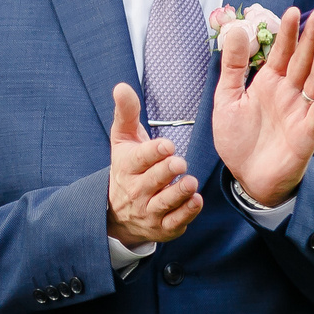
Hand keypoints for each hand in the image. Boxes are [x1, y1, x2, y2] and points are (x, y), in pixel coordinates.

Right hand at [106, 83, 202, 244]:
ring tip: (190, 182)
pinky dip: (186, 213)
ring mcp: (149, 211)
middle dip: (167, 171)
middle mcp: (136, 190)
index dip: (154, 152)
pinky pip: (175, 222)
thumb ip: (126, 112)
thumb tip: (121, 86)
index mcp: (127, 167)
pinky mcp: (163, 227)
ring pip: (165, 203)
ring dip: (178, 193)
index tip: (167, 145)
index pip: (140, 159)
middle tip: (180, 162)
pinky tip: (196, 200)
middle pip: (153, 180)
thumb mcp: (123, 139)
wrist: (116, 211)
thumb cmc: (127, 167)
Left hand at [211, 6, 313, 206]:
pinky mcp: (308, 131)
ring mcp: (300, 111)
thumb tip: (237, 31)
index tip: (292, 11)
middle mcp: (288, 93)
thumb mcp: (226, 100)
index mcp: (268, 84)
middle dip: (312, 37)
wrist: (247, 180)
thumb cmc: (238, 141)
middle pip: (303, 60)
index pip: (281, 53)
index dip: (288, 33)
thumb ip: (233, 68)